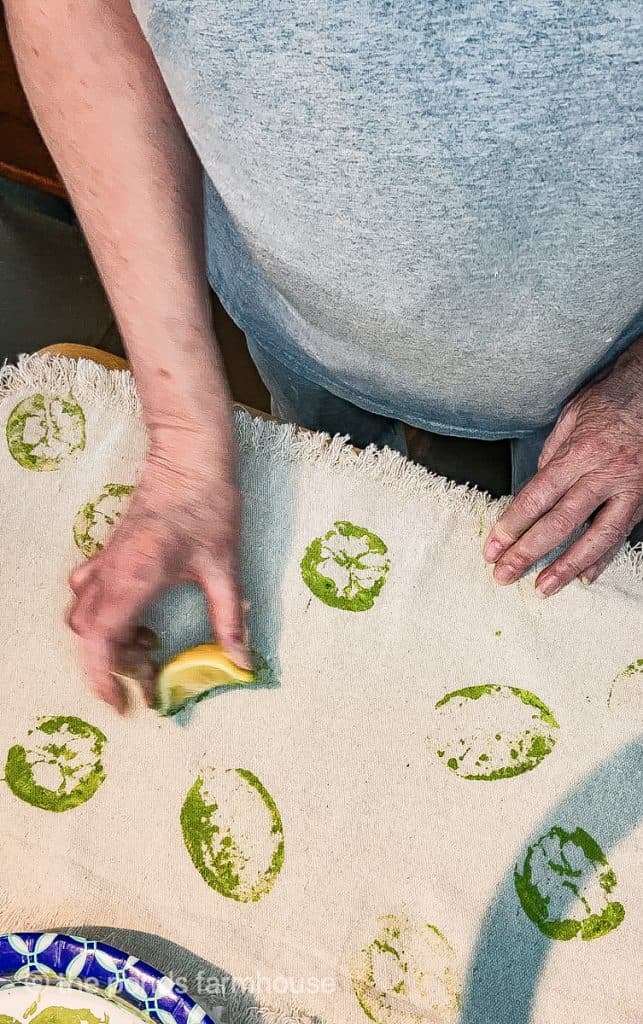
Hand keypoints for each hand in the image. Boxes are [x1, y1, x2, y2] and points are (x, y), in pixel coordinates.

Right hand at [67, 424, 249, 710]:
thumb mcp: (225, 567)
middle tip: (148, 676)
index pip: (99, 640)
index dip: (102, 678)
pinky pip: (89, 591)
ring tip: (144, 647)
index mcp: (135, 578)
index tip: (121, 702)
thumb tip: (241, 662)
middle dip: (112, 664)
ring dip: (105, 639)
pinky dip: (103, 615)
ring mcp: (106, 560)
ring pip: (82, 613)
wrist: (189, 456)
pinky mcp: (111, 551)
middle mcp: (111, 572)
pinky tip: (138, 617)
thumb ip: (229, 619)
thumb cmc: (208, 505)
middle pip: (88, 635)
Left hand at [483, 339, 642, 595]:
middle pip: (560, 523)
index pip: (537, 498)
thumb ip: (553, 456)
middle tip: (504, 575)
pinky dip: (603, 557)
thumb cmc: (609, 400)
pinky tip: (585, 576)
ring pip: (595, 538)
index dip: (512, 526)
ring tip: (543, 588)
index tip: (492, 548)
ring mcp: (628, 490)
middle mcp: (604, 475)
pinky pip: (621, 534)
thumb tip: (536, 489)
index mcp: (579, 453)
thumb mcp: (571, 417)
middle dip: (529, 552)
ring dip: (566, 567)